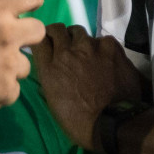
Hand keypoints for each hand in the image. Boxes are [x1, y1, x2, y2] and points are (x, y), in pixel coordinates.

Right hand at [0, 0, 45, 120]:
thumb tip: (8, 19)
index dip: (31, 3)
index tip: (25, 12)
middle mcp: (8, 33)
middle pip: (39, 30)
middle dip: (26, 38)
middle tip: (6, 47)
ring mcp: (10, 63)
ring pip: (25, 65)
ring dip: (10, 69)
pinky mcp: (8, 90)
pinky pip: (13, 89)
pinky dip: (0, 91)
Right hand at [31, 24, 146, 151]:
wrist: (114, 123)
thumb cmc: (79, 122)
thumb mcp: (54, 102)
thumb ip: (50, 79)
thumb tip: (49, 68)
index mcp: (49, 68)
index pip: (38, 40)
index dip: (42, 41)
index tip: (46, 45)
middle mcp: (66, 52)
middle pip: (56, 29)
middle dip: (59, 36)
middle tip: (65, 46)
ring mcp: (89, 46)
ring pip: (79, 32)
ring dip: (79, 40)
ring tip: (87, 52)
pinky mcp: (110, 46)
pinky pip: (102, 39)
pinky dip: (101, 47)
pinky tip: (106, 59)